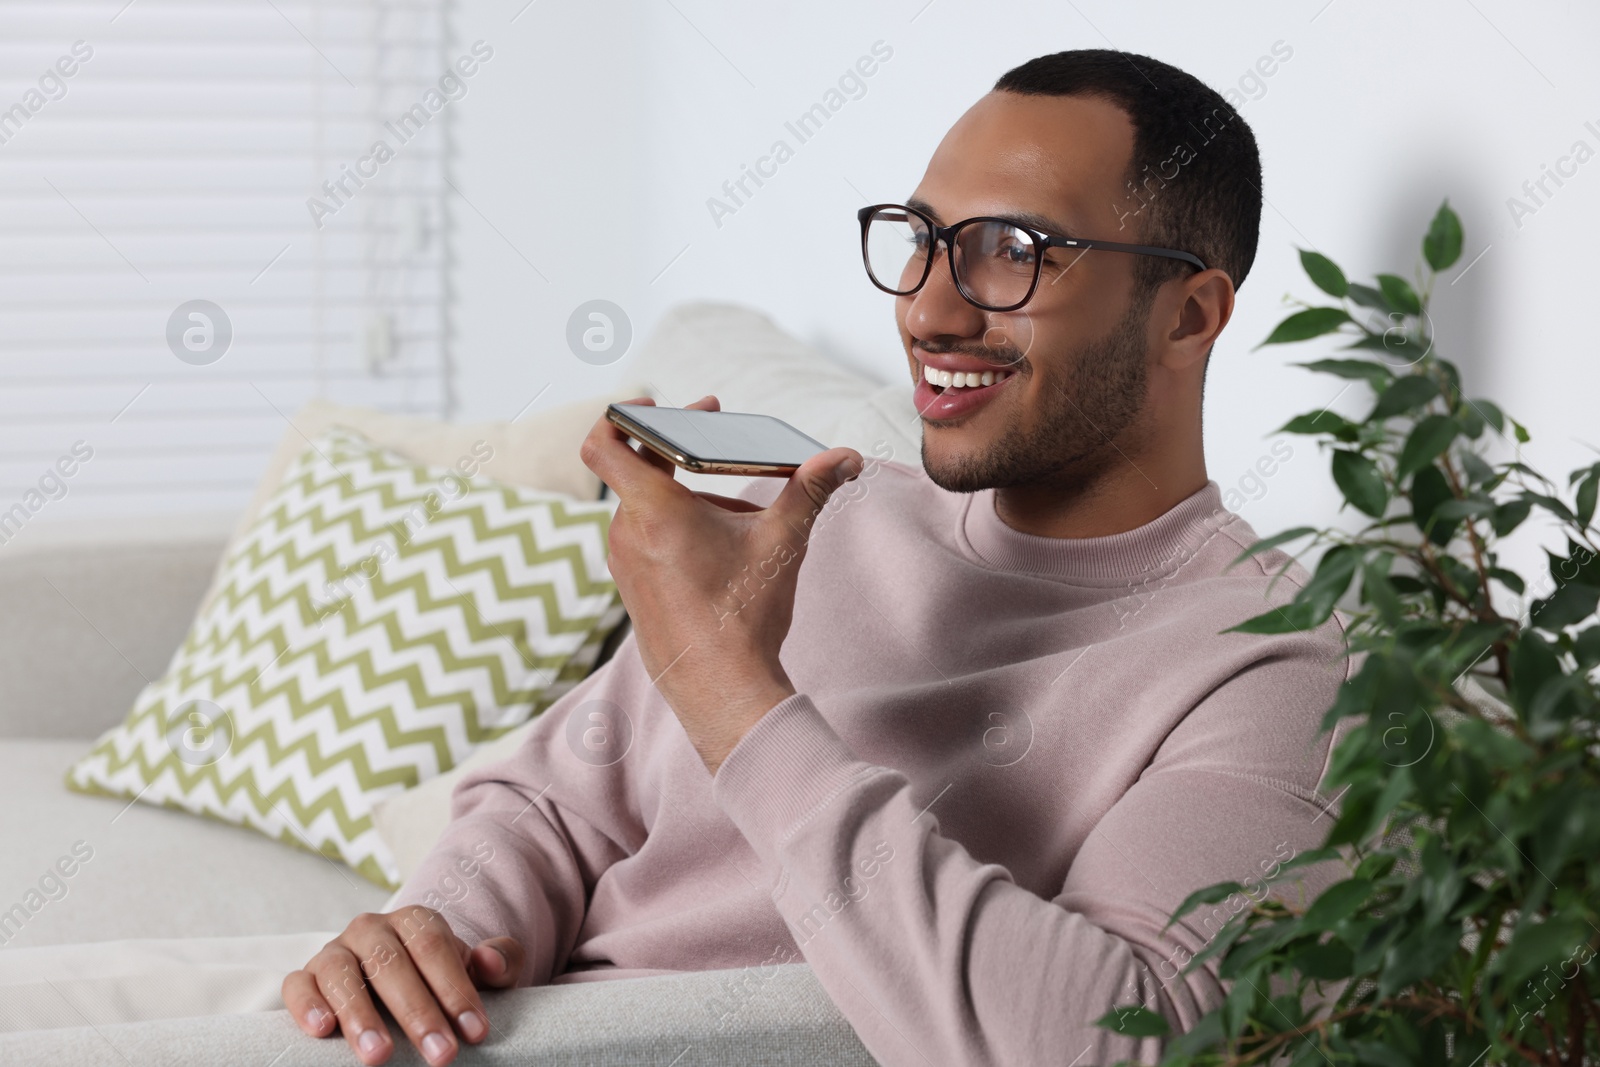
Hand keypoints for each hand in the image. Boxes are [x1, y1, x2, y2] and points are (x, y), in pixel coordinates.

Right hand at [282, 906, 523, 1065]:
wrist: (399, 987)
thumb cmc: (441, 982)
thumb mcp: (478, 972)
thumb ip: (500, 961)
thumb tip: (490, 962)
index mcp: (415, 921)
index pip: (435, 948)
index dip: (456, 989)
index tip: (475, 1032)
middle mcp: (371, 929)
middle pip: (392, 964)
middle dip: (418, 1013)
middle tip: (441, 1055)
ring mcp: (334, 951)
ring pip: (342, 974)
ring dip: (360, 1016)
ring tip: (379, 1056)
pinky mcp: (305, 977)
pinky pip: (298, 985)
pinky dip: (307, 1005)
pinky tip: (322, 1031)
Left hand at [580, 395, 862, 773]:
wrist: (720, 690)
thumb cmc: (743, 615)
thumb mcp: (781, 542)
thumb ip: (811, 490)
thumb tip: (845, 458)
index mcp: (652, 509)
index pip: (604, 441)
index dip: (624, 413)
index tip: (661, 405)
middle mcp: (627, 532)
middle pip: (638, 469)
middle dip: (681, 450)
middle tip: (720, 434)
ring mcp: (624, 563)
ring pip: (646, 507)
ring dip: (684, 495)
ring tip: (736, 509)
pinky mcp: (631, 588)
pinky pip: (646, 539)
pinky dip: (676, 527)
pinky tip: (721, 546)